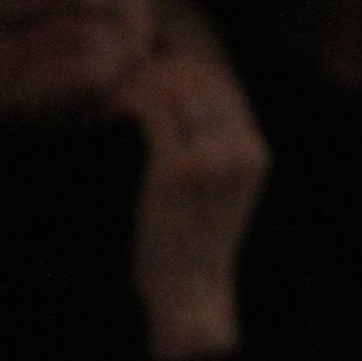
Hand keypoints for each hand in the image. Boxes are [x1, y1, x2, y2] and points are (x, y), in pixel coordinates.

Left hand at [118, 47, 268, 360]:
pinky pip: (150, 111)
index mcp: (255, 151)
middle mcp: (241, 151)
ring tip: (109, 92)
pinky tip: (106, 110)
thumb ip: (212, 144)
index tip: (141, 68)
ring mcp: (213, 160)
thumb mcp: (217, 190)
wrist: (189, 297)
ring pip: (173, 86)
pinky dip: (124, 101)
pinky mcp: (178, 170)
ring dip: (136, 81)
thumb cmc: (193, 245)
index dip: (176, 63)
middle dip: (154, 66)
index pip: (220, 79)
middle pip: (197, 75)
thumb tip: (178, 91)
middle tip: (118, 76)